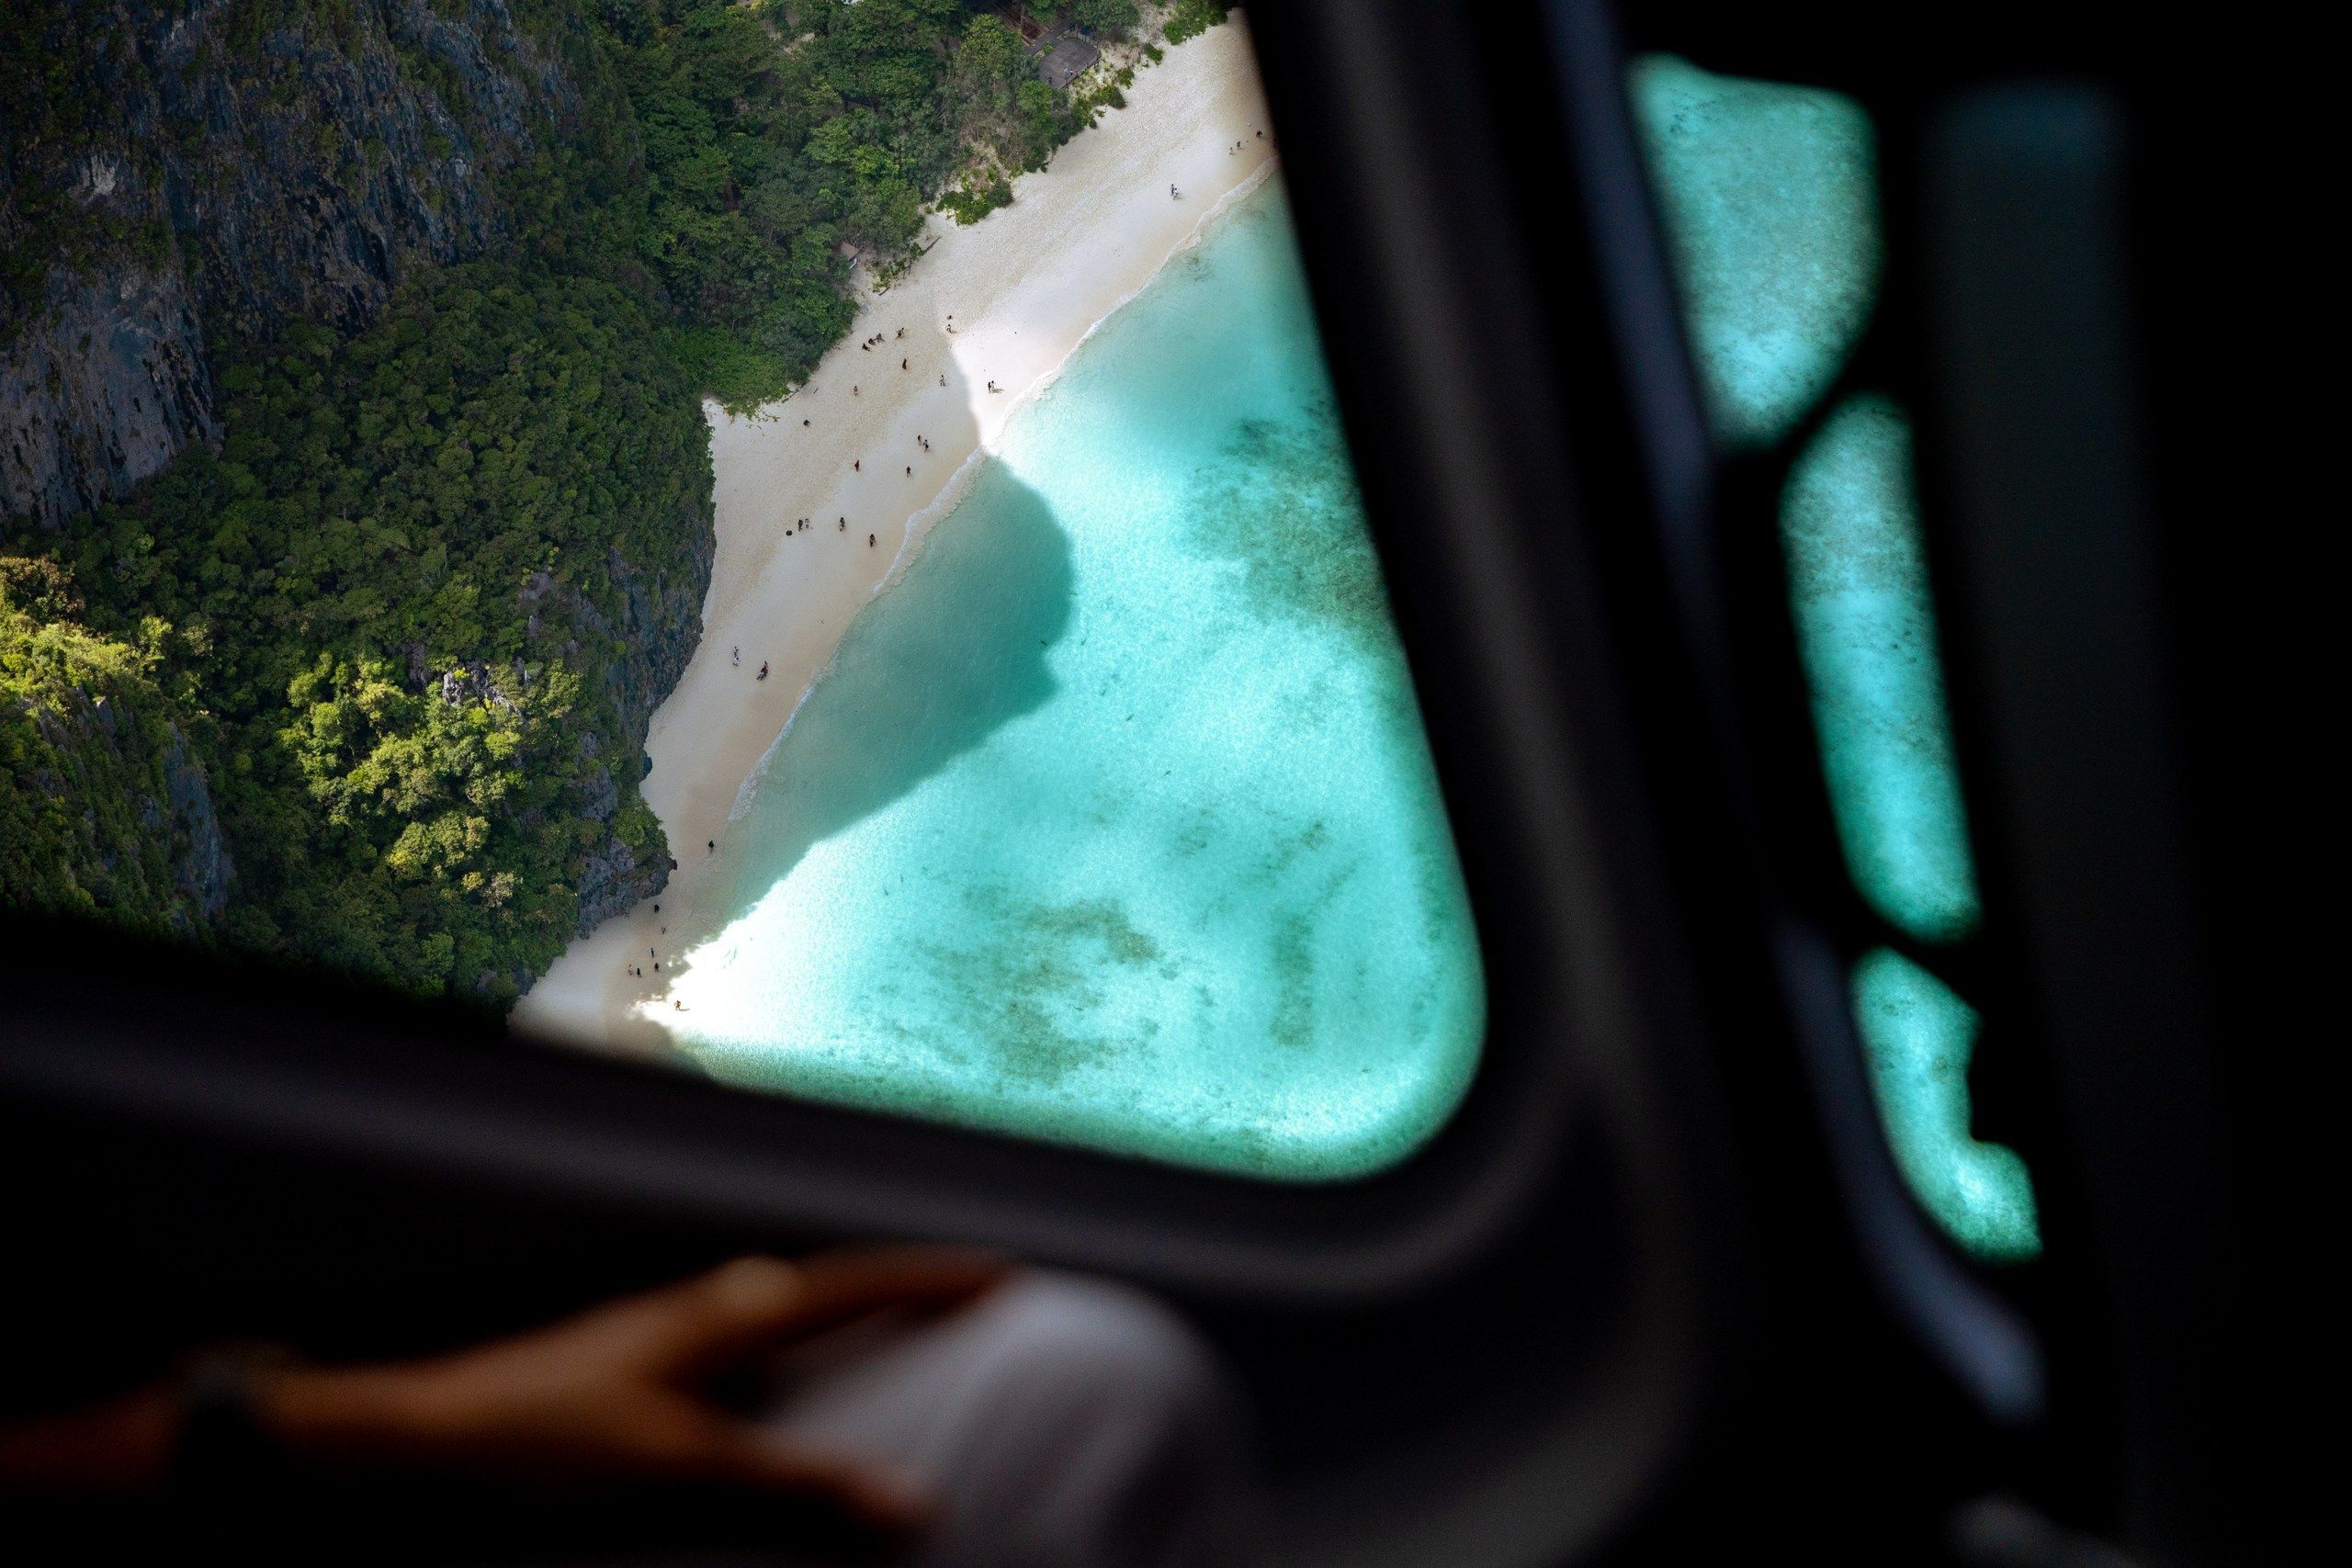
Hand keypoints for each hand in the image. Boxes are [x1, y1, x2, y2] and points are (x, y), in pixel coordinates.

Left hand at [260, 1248, 1007, 1544]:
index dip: (926, 1277)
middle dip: (885, 1289)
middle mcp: (690, 1311)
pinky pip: (720, 1348)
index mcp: (718, 1316)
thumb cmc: (537, 1442)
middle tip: (949, 1298)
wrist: (405, 1445)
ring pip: (760, 1311)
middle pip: (813, 1285)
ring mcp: (648, 1338)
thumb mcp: (679, 1465)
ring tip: (863, 1334)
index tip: (999, 1269)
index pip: (850, 1284)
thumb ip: (796, 1482)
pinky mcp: (615, 1374)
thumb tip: (913, 1500)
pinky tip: (750, 1391)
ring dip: (820, 1317)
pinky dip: (766, 1358)